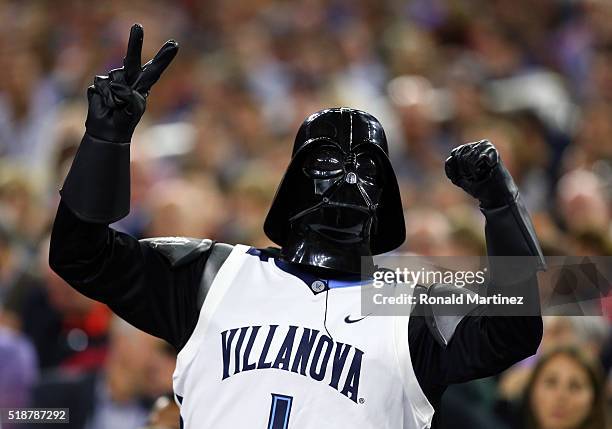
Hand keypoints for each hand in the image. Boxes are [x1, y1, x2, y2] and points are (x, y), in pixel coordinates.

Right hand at [85, 24, 177, 142]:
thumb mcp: (134, 109)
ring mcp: (113, 80)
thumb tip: (116, 84)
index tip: (175, 44)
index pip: (155, 69)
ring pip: (115, 77)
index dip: (164, 57)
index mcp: (142, 85)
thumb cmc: (126, 119)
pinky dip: (106, 97)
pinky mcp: (99, 84)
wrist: (108, 131)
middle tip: (137, 26)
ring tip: (116, 107)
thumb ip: (129, 96)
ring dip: (116, 96)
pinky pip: (102, 86)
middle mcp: (128, 78)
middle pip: (132, 59)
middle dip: (135, 42)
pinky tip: (107, 104)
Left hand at [445, 140, 517, 208]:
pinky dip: (476, 171)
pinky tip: (486, 171)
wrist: (495, 195)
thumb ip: (450, 168)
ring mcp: (485, 146)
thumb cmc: (478, 186)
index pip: (455, 153)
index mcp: (468, 149)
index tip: (467, 175)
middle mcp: (477, 145)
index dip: (457, 168)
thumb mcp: (458, 178)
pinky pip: (475, 160)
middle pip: (459, 155)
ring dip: (471, 171)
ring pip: (466, 157)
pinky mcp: (492, 151)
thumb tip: (450, 158)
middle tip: (475, 176)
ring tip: (481, 174)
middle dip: (464, 170)